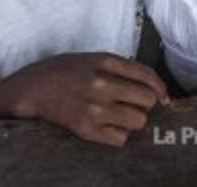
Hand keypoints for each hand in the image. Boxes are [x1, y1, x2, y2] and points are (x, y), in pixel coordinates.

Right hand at [13, 53, 169, 145]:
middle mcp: (101, 85)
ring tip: (120, 115)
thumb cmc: (65, 70)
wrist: (33, 89)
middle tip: (134, 103)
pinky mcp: (86, 130)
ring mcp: (94, 109)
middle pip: (147, 100)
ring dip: (133, 119)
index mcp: (104, 62)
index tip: (163, 96)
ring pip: (138, 121)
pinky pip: (121, 139)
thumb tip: (152, 85)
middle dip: (145, 103)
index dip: (160, 87)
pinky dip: (119, 134)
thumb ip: (120, 67)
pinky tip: (109, 125)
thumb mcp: (93, 57)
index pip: (146, 75)